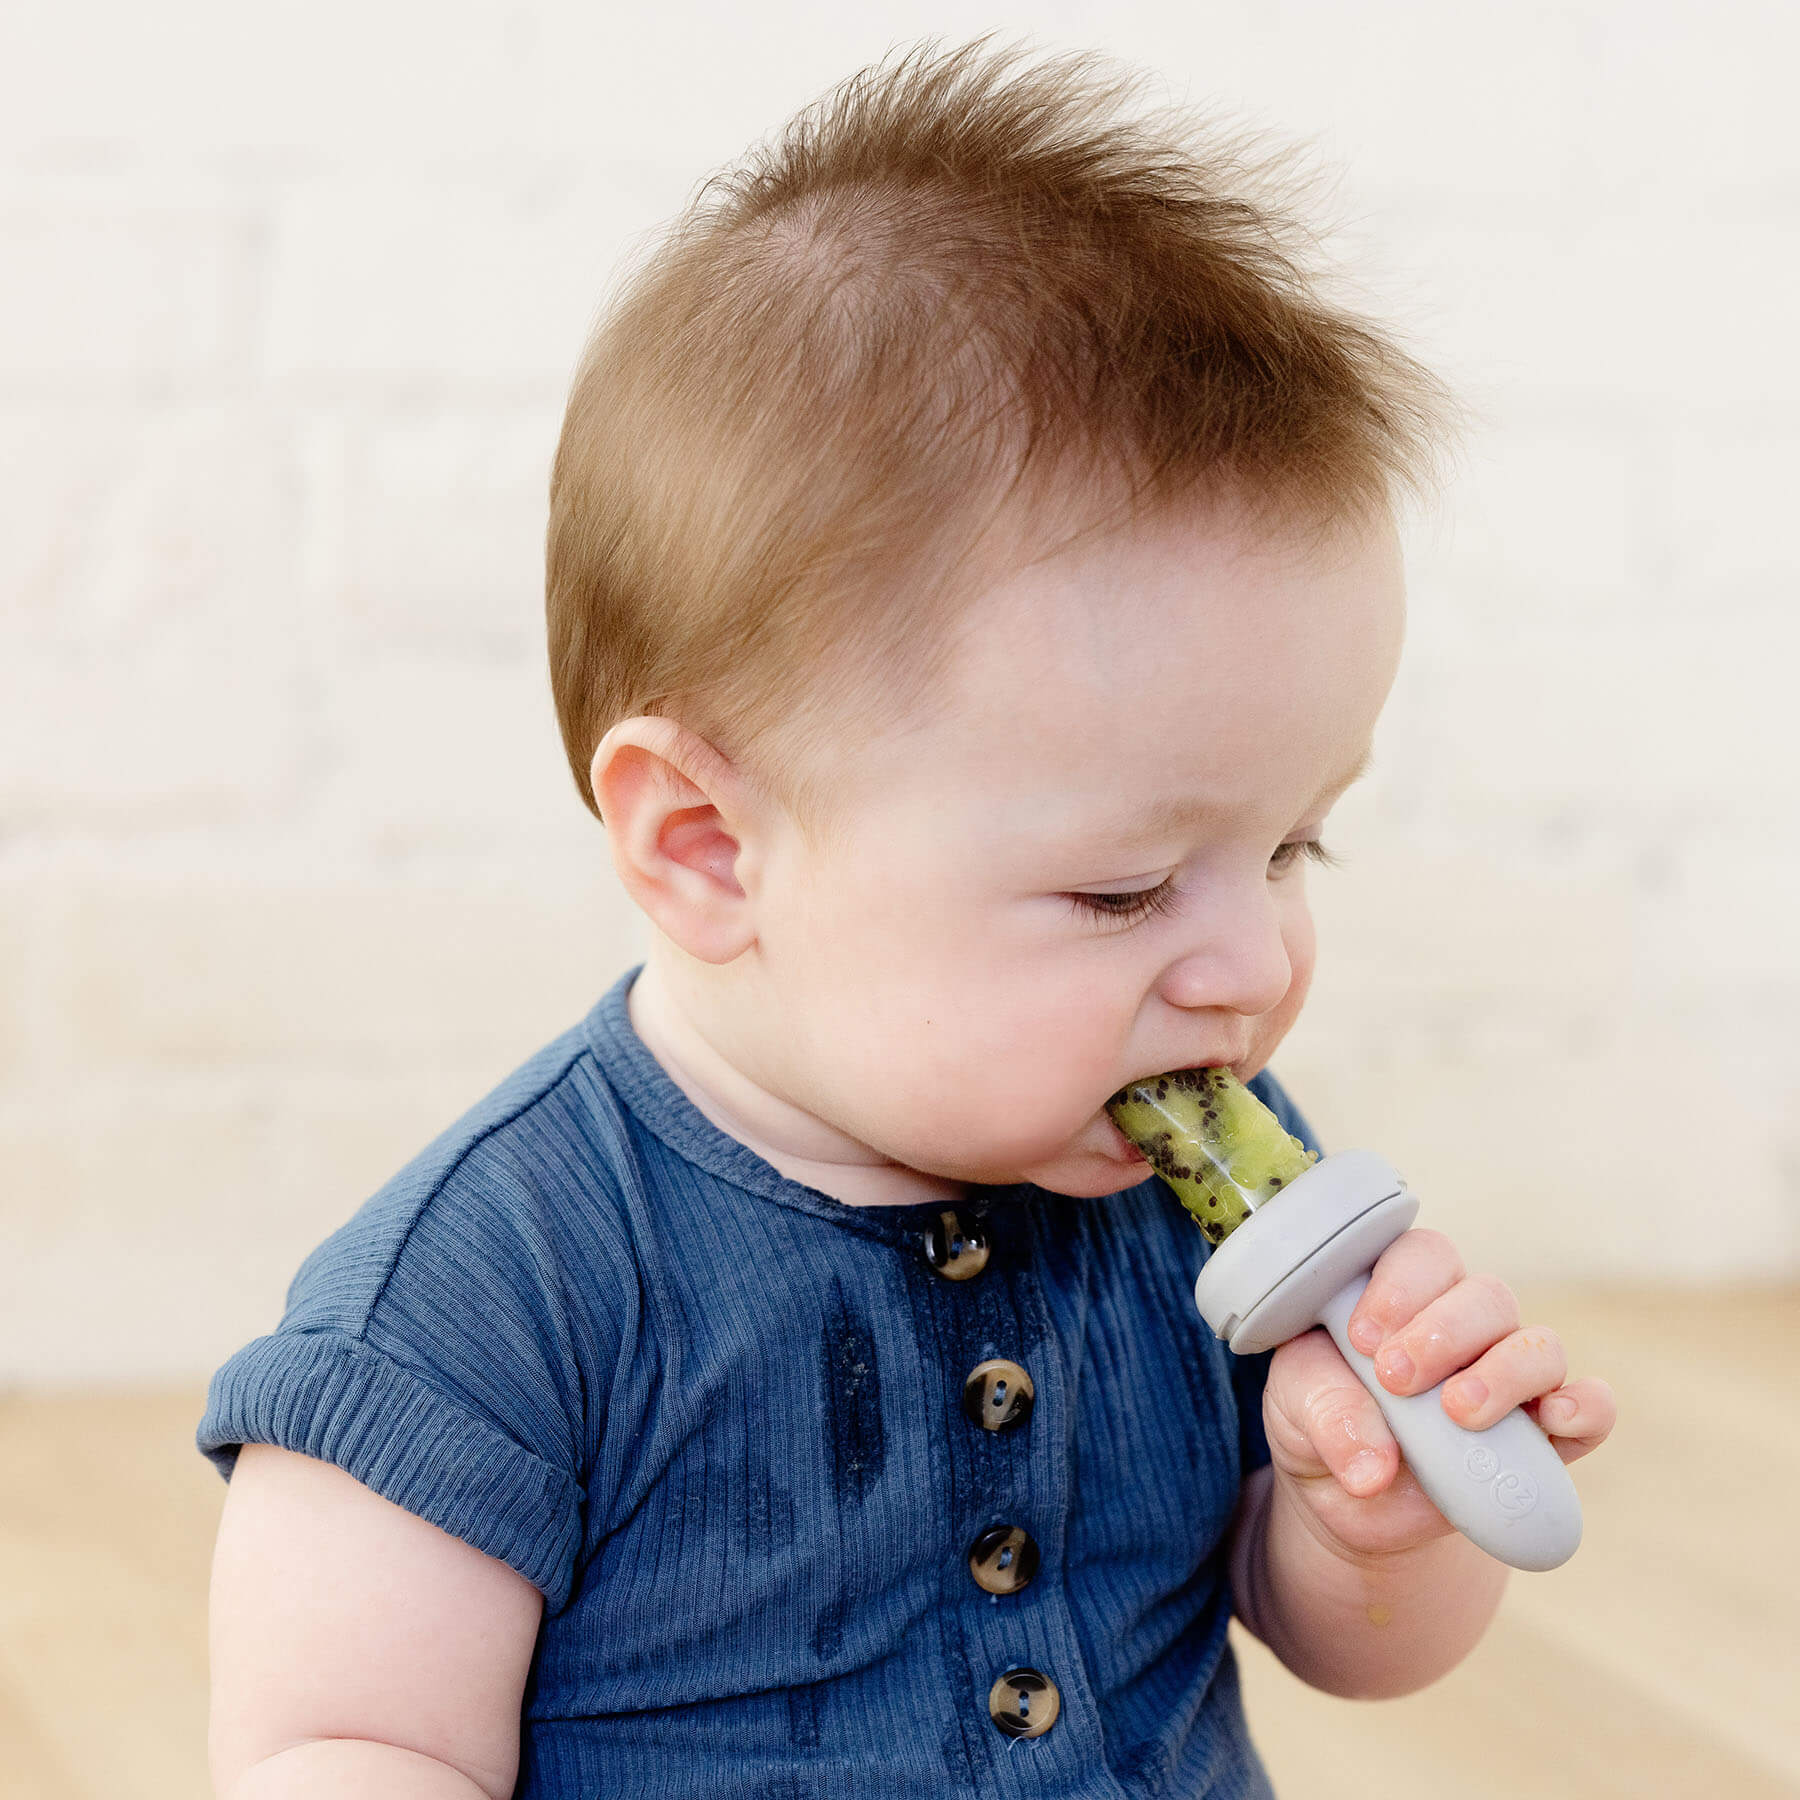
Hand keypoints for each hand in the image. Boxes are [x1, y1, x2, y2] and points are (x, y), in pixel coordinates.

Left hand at [1259, 1227, 1616, 1561]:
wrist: (1348, 1499)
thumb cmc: (1322, 1419)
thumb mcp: (1296, 1407)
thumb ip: (1327, 1416)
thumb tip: (1375, 1469)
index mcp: (1405, 1290)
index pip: (1422, 1257)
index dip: (1400, 1287)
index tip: (1362, 1337)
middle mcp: (1467, 1323)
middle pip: (1487, 1296)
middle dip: (1445, 1332)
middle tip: (1395, 1377)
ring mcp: (1511, 1376)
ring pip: (1540, 1346)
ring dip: (1505, 1373)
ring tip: (1458, 1412)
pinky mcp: (1544, 1436)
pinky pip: (1590, 1407)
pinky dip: (1584, 1407)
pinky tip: (1553, 1419)